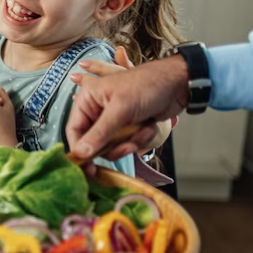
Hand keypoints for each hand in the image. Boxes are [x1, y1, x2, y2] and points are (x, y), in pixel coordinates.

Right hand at [66, 54, 188, 164]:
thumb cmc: (145, 87)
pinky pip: (127, 142)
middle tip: (126, 148)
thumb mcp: (120, 110)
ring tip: (141, 132)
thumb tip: (80, 154)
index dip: (80, 149)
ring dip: (129, 142)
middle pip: (94, 141)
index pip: (74, 130)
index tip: (88, 168)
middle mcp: (97, 110)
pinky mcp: (129, 125)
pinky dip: (139, 137)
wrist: (178, 83)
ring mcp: (114, 119)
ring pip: (112, 145)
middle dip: (113, 146)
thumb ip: (99, 133)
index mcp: (88, 100)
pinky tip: (149, 126)